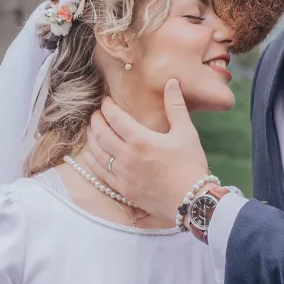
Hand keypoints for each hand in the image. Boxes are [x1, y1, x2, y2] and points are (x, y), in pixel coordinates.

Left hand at [86, 79, 210, 226]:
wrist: (192, 201)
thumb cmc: (191, 165)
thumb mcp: (186, 132)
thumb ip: (175, 106)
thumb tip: (171, 82)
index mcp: (140, 140)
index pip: (114, 118)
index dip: (107, 107)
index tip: (106, 101)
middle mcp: (126, 157)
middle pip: (101, 134)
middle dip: (96, 120)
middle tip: (96, 114)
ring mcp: (122, 175)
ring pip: (96, 153)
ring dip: (91, 139)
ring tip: (91, 130)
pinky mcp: (123, 190)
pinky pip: (100, 173)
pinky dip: (92, 161)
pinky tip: (91, 155)